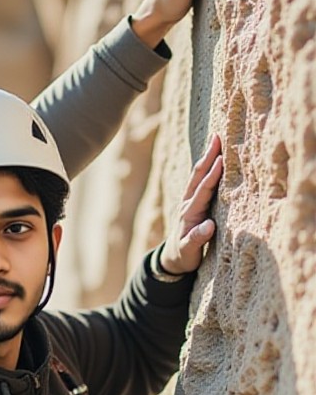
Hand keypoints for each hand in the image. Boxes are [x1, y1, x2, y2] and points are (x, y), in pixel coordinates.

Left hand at [159, 133, 220, 274]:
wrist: (173, 258)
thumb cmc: (184, 255)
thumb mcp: (189, 251)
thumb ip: (197, 239)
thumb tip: (209, 226)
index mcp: (190, 213)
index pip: (203, 190)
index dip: (212, 175)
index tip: (221, 159)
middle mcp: (188, 204)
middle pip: (198, 176)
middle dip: (208, 157)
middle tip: (217, 137)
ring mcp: (189, 202)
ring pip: (198, 176)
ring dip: (207, 158)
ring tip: (216, 140)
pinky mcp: (193, 203)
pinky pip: (200, 181)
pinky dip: (207, 167)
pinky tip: (214, 157)